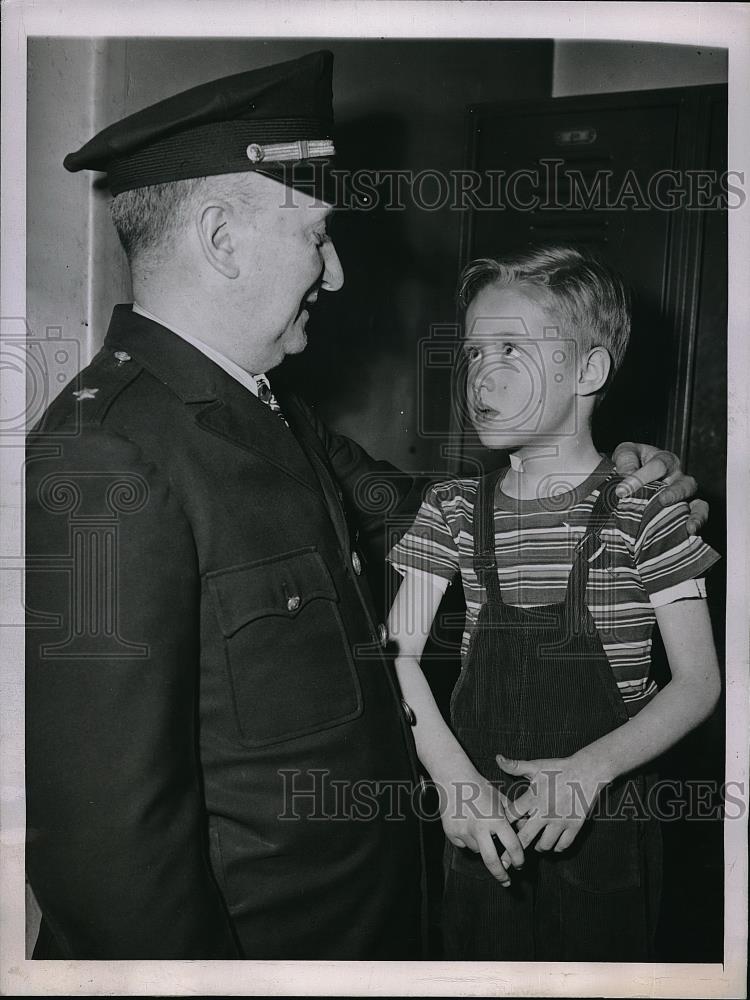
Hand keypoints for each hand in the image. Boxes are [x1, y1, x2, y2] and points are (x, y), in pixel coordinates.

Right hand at [440, 769, 524, 883]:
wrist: (453, 778)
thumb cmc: (480, 786)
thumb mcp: (501, 798)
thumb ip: (514, 815)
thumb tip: (526, 828)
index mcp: (496, 819)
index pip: (512, 846)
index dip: (518, 859)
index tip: (520, 864)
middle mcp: (480, 828)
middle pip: (492, 861)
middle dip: (501, 875)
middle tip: (507, 881)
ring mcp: (464, 832)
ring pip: (477, 850)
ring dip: (483, 846)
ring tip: (481, 828)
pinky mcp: (452, 833)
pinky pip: (464, 844)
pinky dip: (468, 840)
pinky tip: (468, 825)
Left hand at [495, 753, 608, 865]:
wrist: (587, 771)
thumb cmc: (558, 768)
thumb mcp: (535, 766)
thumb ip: (515, 766)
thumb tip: (498, 758)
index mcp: (533, 797)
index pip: (511, 817)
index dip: (504, 823)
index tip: (502, 827)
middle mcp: (545, 812)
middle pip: (524, 838)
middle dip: (514, 848)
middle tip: (508, 856)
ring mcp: (560, 821)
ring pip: (543, 846)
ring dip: (537, 846)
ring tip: (534, 842)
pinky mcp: (575, 826)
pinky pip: (562, 846)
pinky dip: (555, 847)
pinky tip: (551, 842)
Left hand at [612, 441, 707, 534]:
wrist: (630, 475)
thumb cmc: (631, 461)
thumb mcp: (625, 453)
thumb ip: (626, 461)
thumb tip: (627, 475)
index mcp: (664, 460)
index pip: (658, 466)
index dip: (640, 478)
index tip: (621, 491)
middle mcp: (678, 478)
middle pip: (684, 484)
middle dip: (674, 493)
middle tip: (661, 501)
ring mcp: (683, 496)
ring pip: (697, 502)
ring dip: (693, 513)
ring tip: (686, 523)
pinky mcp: (684, 511)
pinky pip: (698, 515)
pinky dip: (697, 522)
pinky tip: (690, 530)